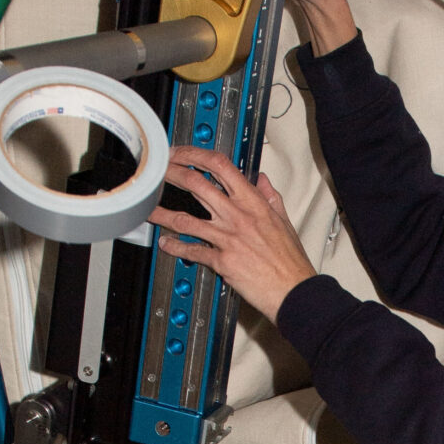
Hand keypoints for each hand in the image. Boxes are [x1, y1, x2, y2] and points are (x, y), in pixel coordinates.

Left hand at [150, 149, 315, 321]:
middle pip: (196, 184)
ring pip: (184, 219)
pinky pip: (192, 251)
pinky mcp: (221, 261)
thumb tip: (262, 180)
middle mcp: (237, 216)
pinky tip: (165, 243)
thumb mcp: (284, 220)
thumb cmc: (290, 260)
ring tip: (149, 209)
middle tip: (159, 172)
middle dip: (171, 173)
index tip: (182, 153)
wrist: (294, 289)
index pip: (220, 165)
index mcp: (253, 202)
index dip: (195, 155)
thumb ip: (270, 196)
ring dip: (161, 213)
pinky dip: (175, 247)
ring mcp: (227, 238)